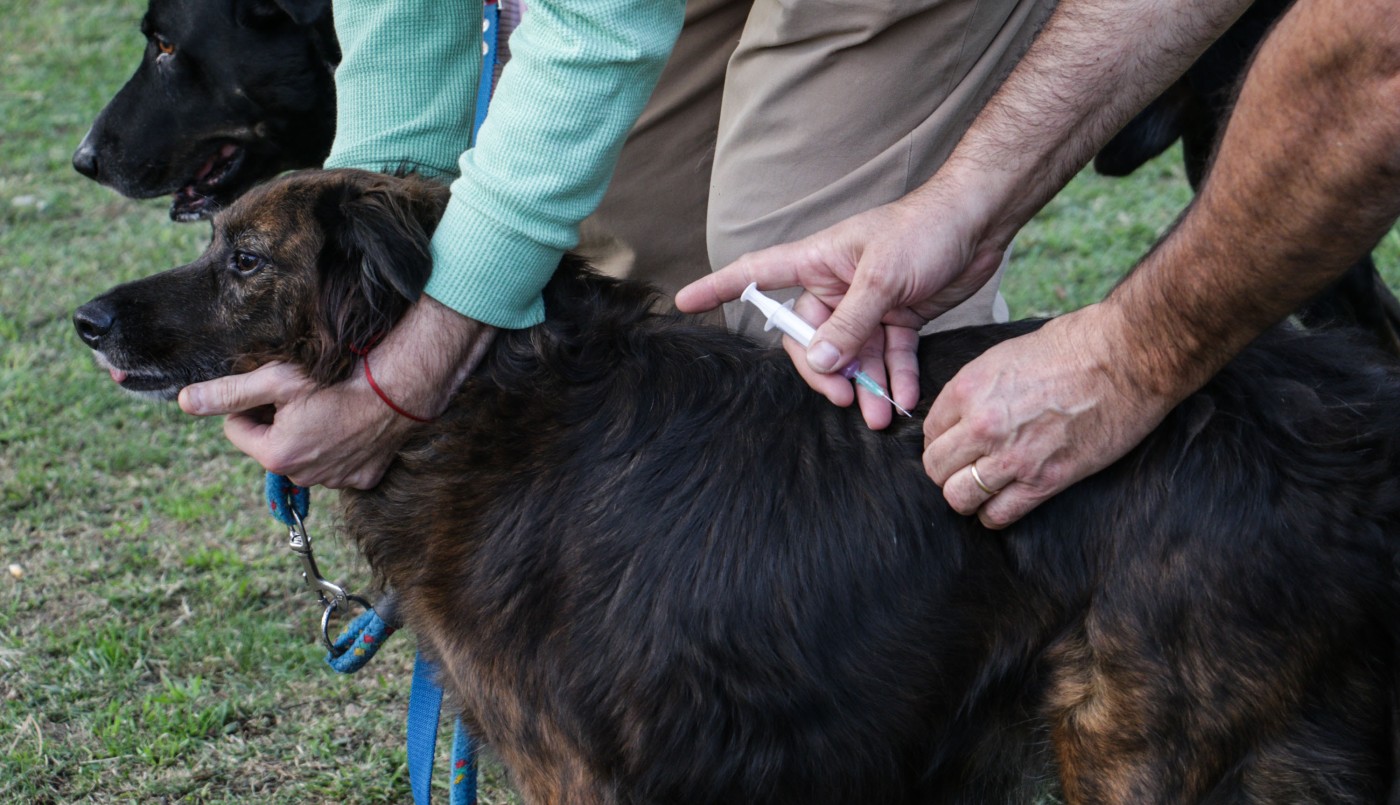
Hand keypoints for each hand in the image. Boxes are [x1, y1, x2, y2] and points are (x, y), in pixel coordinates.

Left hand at [179, 297, 494, 488]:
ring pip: (302, 456)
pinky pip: (338, 466)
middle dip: (277, 424)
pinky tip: (350, 428)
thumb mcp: (275, 380)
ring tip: (330, 411)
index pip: (235, 429)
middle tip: (304, 399)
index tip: (274, 391)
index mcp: (274, 454)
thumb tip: (184, 402)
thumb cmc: (334, 381)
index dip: (248, 406)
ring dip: (307, 436)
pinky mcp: (361, 480)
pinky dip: (339, 449)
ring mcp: (333, 482)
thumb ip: (228, 392)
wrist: (395, 393)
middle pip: (269, 445)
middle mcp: (300, 476)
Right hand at [675, 184, 1007, 424]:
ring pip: (853, 354)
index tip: (683, 302)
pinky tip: (904, 398)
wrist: (980, 221)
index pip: (755, 274)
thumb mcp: (884, 279)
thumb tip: (818, 361)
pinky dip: (895, 376)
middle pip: (810, 337)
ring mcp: (866, 303)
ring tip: (879, 415)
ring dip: (865, 384)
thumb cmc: (925, 230)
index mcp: (817, 261)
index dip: (718, 288)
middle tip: (844, 399)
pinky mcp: (897, 316)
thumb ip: (850, 324)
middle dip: (826, 372)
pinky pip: (888, 354)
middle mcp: (835, 284)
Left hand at [921, 304, 1176, 527]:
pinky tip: (1006, 502)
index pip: (929, 432)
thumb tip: (964, 413)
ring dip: (967, 498)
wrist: (1127, 357)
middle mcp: (982, 425)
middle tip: (967, 469)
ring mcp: (1012, 456)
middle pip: (936, 469)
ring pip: (958, 498)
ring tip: (984, 489)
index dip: (942, 441)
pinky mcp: (1045, 480)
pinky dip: (995, 515)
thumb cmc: (1074, 346)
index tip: (958, 445)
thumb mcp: (1005, 356)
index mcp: (968, 389)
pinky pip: (999, 515)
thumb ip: (977, 388)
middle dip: (947, 472)